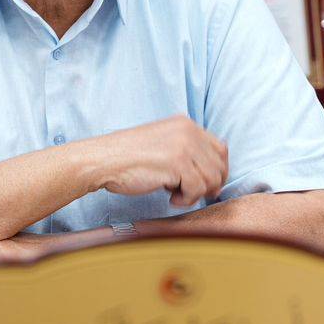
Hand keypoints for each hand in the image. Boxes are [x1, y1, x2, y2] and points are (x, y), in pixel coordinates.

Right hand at [82, 115, 227, 207]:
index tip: (204, 185)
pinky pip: (197, 189)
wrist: (103, 160)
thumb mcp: (164, 145)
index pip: (220, 149)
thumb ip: (188, 152)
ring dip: (196, 194)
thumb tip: (215, 179)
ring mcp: (184, 145)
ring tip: (175, 195)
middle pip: (219, 165)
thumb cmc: (129, 159)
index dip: (217, 171)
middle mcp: (188, 130)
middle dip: (208, 185)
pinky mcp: (177, 163)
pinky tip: (169, 198)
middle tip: (189, 193)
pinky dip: (186, 200)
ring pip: (212, 179)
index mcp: (186, 124)